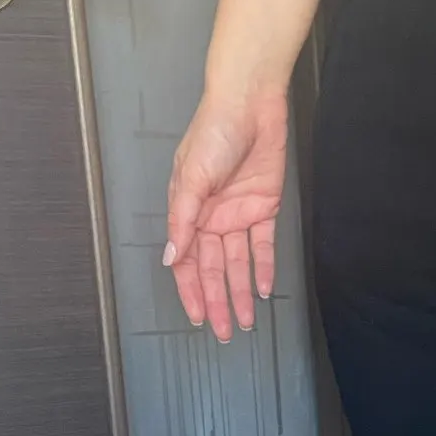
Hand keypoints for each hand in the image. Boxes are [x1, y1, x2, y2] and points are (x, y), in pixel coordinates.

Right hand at [163, 85, 288, 340]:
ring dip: (241, 291)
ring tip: (246, 321)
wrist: (250, 104)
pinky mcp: (265, 207)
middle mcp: (212, 218)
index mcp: (188, 211)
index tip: (199, 318)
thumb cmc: (213, 133)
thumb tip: (170, 257)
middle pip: (213, 269)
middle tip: (225, 331)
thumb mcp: (191, 178)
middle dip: (219, 301)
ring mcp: (238, 214)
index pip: (187, 261)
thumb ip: (183, 221)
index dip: (191, 291)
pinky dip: (264, 267)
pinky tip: (264, 289)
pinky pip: (263, 245)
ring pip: (238, 263)